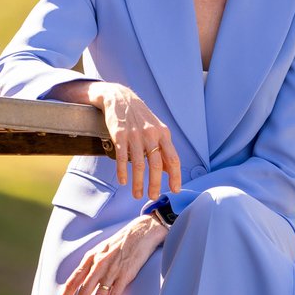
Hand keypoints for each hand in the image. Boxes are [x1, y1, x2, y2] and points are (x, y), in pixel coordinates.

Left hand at [57, 215, 165, 294]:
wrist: (141, 232)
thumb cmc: (120, 242)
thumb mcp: (101, 250)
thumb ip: (91, 264)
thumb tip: (82, 281)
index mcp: (90, 258)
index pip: (74, 279)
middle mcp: (99, 264)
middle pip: (85, 289)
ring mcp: (113, 269)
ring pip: (100, 294)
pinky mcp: (126, 274)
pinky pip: (116, 293)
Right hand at [88, 82, 180, 199]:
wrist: (120, 98)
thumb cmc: (141, 118)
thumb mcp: (156, 130)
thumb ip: (164, 149)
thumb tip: (169, 171)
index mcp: (163, 134)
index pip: (173, 159)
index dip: (175, 176)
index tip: (175, 190)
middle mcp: (151, 135)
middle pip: (156, 164)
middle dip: (155, 184)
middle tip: (153, 197)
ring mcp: (135, 135)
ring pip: (139, 164)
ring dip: (138, 182)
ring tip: (137, 194)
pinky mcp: (119, 135)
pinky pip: (122, 157)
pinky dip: (123, 171)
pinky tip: (123, 181)